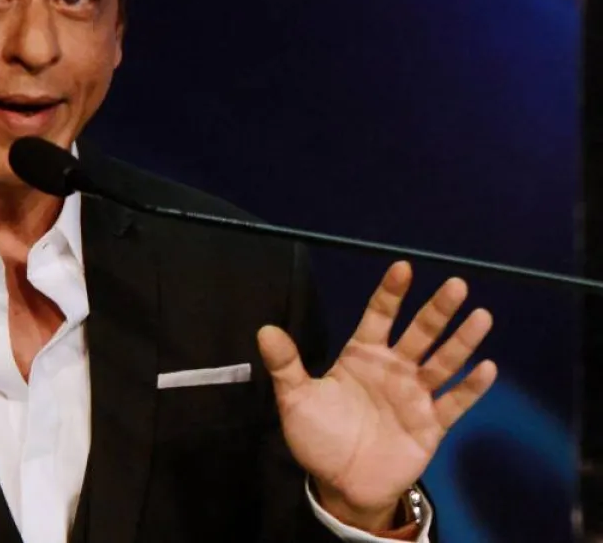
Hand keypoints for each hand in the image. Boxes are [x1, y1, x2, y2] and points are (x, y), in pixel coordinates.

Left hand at [257, 261, 496, 531]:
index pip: (379, 316)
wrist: (340, 484)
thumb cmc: (319, 436)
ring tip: (480, 316)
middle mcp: (393, 369)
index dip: (390, 293)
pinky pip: (454, 403)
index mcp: (361, 356)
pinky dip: (470, 387)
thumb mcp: (295, 399)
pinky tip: (486, 368)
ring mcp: (414, 395)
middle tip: (456, 285)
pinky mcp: (431, 425)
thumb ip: (285, 365)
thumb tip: (264, 330)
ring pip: (442, 362)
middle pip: (419, 333)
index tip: (402, 267)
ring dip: (462, 341)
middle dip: (437, 310)